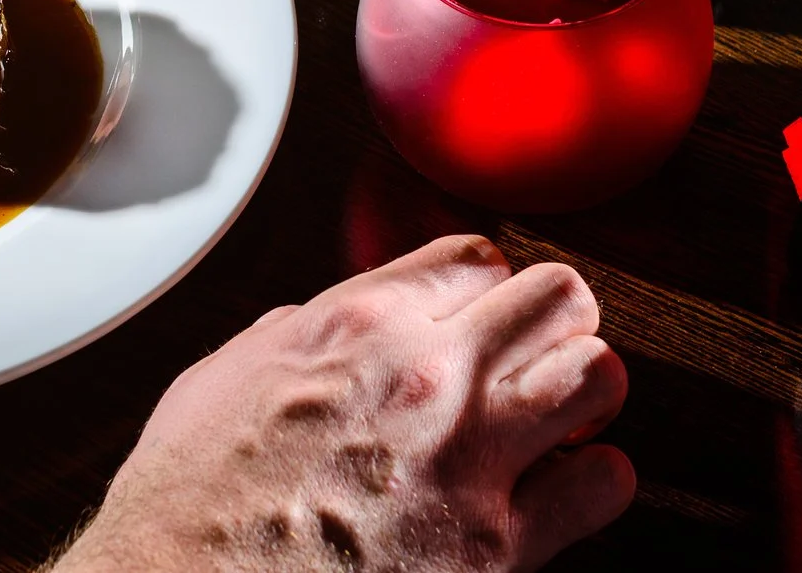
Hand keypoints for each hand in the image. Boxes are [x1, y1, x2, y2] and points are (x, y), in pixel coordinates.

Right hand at [55, 236, 633, 571]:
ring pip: (600, 373)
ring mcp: (469, 459)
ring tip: (557, 419)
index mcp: (359, 322)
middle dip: (553, 327)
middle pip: (559, 297)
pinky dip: (594, 483)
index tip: (479, 320)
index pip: (479, 257)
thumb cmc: (196, 496)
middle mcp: (427, 375)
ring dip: (583, 391)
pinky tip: (560, 492)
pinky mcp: (497, 547)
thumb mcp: (235, 372)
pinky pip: (605, 483)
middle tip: (534, 360)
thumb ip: (312, 331)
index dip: (486, 291)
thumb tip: (352, 321)